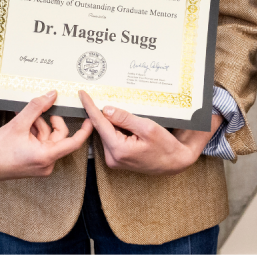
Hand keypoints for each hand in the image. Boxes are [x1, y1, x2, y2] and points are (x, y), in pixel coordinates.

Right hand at [0, 90, 91, 180]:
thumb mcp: (19, 123)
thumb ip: (37, 107)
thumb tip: (51, 95)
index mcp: (46, 156)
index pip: (73, 143)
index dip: (84, 130)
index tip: (91, 119)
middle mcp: (46, 164)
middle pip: (58, 137)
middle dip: (49, 121)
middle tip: (41, 110)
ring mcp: (40, 165)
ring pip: (49, 139)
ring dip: (39, 126)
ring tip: (25, 119)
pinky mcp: (34, 164)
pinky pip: (42, 145)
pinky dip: (35, 134)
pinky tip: (23, 127)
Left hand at [79, 90, 221, 175]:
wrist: (175, 162)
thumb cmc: (165, 146)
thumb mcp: (148, 127)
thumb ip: (125, 118)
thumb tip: (106, 109)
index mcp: (118, 149)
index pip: (100, 123)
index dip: (90, 107)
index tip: (82, 94)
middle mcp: (112, 157)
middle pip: (102, 128)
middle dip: (104, 113)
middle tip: (108, 98)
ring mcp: (114, 160)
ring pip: (107, 133)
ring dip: (112, 122)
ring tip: (128, 118)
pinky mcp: (117, 159)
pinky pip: (111, 139)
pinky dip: (116, 129)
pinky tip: (128, 125)